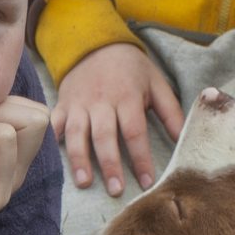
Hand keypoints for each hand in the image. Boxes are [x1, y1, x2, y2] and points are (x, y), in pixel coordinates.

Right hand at [51, 42, 183, 197]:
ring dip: (79, 159)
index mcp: (127, 97)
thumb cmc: (131, 68)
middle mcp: (101, 101)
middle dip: (110, 165)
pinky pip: (54, 123)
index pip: (134, 132)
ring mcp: (78, 103)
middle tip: (116, 191)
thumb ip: (170, 113)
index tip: (147, 182)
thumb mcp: (156, 83)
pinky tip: (52, 158)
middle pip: (104, 136)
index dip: (140, 158)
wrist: (97, 43)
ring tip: (84, 183)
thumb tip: (184, 140)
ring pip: (76, 133)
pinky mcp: (62, 103)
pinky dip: (50, 139)